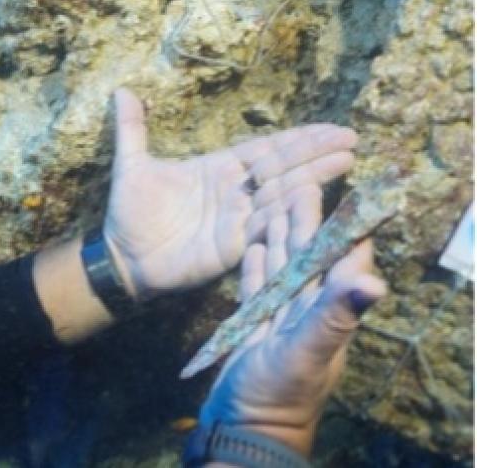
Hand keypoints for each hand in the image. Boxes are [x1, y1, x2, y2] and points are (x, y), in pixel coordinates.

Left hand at [104, 88, 357, 299]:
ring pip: (280, 196)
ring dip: (312, 180)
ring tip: (345, 163)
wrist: (121, 257)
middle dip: (316, 154)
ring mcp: (238, 219)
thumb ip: (132, 129)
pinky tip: (314, 202)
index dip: (298, 139)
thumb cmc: (129, 212)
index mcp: (219, 169)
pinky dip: (288, 216)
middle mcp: (236, 192)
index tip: (332, 127)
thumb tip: (121, 90)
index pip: (266, 149)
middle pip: (282, 169)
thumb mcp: (131, 165)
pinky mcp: (233, 246)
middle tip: (351, 140)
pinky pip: (266, 229)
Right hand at [197, 214, 386, 455]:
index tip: (345, 193)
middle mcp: (309, 313)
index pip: (344, 261)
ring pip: (284, 268)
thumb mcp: (305, 352)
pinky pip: (258, 288)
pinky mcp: (255, 328)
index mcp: (329, 314)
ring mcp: (282, 320)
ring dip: (280, 236)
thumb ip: (334, 316)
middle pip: (312, 258)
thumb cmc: (276, 396)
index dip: (345, 227)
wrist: (241, 429)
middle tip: (301, 184)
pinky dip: (257, 264)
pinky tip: (253, 245)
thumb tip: (373, 281)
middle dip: (308, 222)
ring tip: (275, 203)